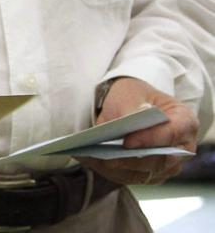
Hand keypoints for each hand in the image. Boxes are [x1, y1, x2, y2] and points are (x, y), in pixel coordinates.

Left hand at [79, 76, 197, 184]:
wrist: (131, 104)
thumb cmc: (134, 96)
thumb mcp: (131, 94)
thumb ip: (131, 111)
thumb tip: (125, 131)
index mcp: (184, 122)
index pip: (172, 134)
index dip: (150, 140)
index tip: (127, 142)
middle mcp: (181, 149)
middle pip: (158, 160)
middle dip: (129, 160)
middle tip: (104, 157)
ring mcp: (167, 166)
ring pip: (141, 174)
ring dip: (114, 168)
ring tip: (88, 158)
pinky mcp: (148, 175)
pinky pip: (128, 177)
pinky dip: (106, 170)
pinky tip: (86, 159)